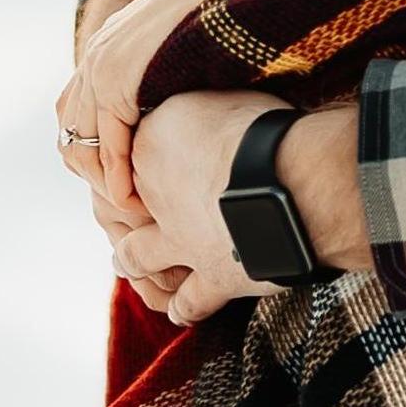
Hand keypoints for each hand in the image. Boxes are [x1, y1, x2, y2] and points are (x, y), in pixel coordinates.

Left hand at [54, 0, 297, 206]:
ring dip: (105, 179)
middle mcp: (97, 54)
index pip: (81, 112)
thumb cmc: (227, 14)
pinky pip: (108, 140)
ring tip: (133, 208)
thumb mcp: (185, 48)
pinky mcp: (117, 78)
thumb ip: (169, 77)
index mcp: (111, 46)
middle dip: (96, 172)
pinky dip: (118, 173)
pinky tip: (134, 198)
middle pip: (72, 131)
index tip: (129, 185)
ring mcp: (102, 64)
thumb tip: (186, 112)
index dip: (100, 154)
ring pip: (83, 141)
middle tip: (126, 206)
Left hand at [125, 101, 369, 327]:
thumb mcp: (228, 98)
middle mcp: (153, 196)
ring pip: (134, 258)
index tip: (148, 156)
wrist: (292, 182)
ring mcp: (178, 241)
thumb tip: (210, 109)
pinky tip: (183, 308)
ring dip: (134, 264)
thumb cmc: (270, 129)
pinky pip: (186, 301)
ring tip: (133, 266)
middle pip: (112, 209)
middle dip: (115, 215)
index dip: (133, 158)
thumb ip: (204, 110)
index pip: (124, 152)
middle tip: (119, 215)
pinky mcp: (210, 278)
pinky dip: (183, 306)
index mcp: (151, 144)